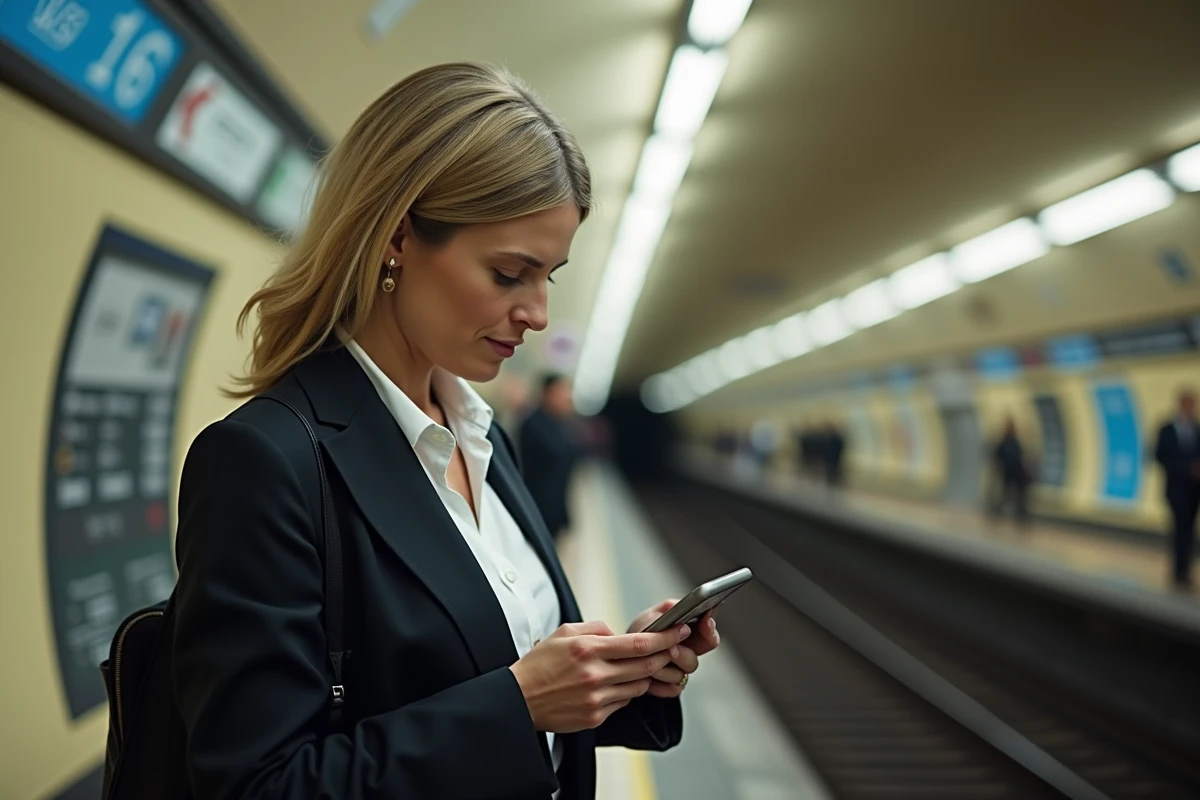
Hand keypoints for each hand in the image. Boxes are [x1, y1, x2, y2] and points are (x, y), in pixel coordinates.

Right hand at [509, 620, 691, 733]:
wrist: (518, 700)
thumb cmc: (540, 664)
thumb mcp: (564, 632)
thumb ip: (596, 628)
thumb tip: (618, 633)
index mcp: (588, 649)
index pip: (638, 644)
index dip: (665, 638)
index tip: (679, 630)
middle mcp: (595, 674)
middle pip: (646, 666)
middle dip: (664, 656)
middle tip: (673, 648)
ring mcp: (596, 698)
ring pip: (638, 686)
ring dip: (644, 676)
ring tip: (640, 667)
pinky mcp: (595, 717)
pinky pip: (622, 703)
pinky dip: (626, 692)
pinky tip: (617, 684)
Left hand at [627, 599, 722, 697]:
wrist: (623, 656)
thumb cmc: (639, 633)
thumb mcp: (652, 616)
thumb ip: (669, 609)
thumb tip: (682, 605)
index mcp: (688, 636)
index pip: (709, 637)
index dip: (710, 631)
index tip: (706, 622)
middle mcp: (687, 655)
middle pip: (694, 660)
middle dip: (681, 655)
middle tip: (670, 648)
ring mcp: (679, 672)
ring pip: (681, 676)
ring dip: (663, 669)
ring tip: (648, 661)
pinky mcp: (670, 688)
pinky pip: (672, 689)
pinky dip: (658, 683)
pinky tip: (647, 677)